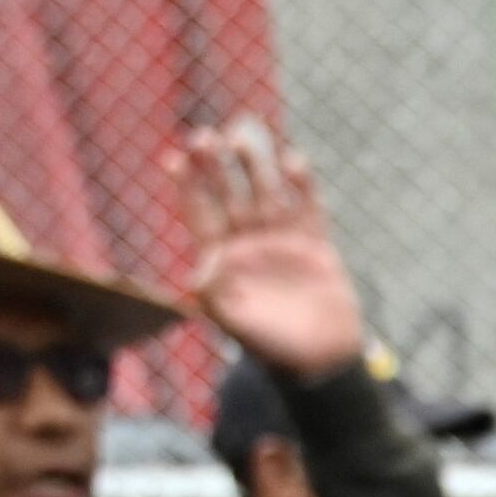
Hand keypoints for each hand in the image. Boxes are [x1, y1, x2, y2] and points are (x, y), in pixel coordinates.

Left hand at [174, 118, 366, 380]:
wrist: (320, 359)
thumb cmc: (270, 346)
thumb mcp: (233, 323)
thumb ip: (214, 295)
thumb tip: (200, 268)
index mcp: (223, 259)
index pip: (200, 213)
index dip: (187, 187)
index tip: (176, 159)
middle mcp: (249, 244)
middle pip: (229, 195)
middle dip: (216, 167)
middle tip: (204, 136)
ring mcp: (282, 242)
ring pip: (265, 194)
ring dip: (254, 167)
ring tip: (244, 138)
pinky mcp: (315, 246)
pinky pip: (307, 208)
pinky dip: (302, 186)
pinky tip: (293, 161)